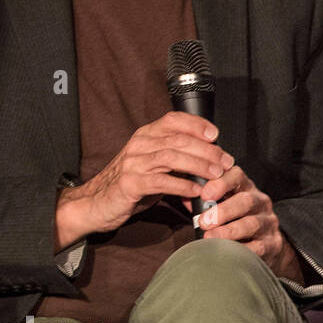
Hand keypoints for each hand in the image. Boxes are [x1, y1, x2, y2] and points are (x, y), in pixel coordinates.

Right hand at [55, 111, 233, 247]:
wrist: (97, 203)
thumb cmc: (130, 184)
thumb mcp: (152, 165)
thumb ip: (176, 159)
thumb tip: (210, 162)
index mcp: (144, 136)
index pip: (172, 120)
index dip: (196, 124)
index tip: (216, 135)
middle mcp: (138, 145)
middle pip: (178, 140)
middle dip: (207, 150)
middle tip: (225, 162)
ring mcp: (133, 164)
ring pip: (172, 157)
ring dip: (199, 166)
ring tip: (216, 175)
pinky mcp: (130, 184)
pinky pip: (161, 181)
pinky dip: (182, 185)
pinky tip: (195, 191)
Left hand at [194, 164, 302, 278]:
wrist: (265, 244)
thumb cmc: (235, 220)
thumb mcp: (222, 204)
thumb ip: (203, 199)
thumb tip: (185, 194)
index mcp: (245, 188)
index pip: (236, 176)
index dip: (221, 183)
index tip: (204, 194)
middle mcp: (260, 202)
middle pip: (245, 201)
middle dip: (222, 211)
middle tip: (203, 221)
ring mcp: (268, 222)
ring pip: (251, 223)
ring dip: (228, 231)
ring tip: (210, 237)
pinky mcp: (273, 243)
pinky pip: (259, 246)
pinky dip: (242, 249)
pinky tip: (227, 251)